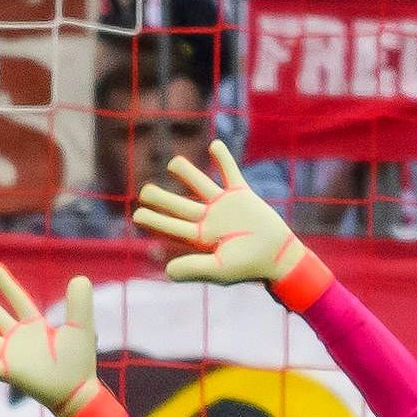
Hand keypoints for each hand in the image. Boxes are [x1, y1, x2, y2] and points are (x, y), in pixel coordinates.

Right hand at [0, 266, 98, 410]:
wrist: (77, 391)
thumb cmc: (79, 361)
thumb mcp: (81, 327)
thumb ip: (80, 303)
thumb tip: (80, 278)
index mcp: (34, 324)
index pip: (18, 299)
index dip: (6, 284)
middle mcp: (18, 337)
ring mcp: (11, 355)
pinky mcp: (10, 373)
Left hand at [131, 142, 310, 286]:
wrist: (280, 257)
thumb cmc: (250, 267)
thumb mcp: (220, 270)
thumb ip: (194, 269)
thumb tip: (167, 271)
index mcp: (202, 238)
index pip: (173, 227)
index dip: (155, 220)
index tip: (137, 214)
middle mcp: (210, 220)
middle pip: (180, 206)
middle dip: (162, 198)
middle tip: (145, 190)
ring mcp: (225, 206)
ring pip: (201, 185)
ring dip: (187, 173)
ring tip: (172, 163)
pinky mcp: (242, 195)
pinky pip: (231, 173)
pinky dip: (223, 159)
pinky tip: (213, 145)